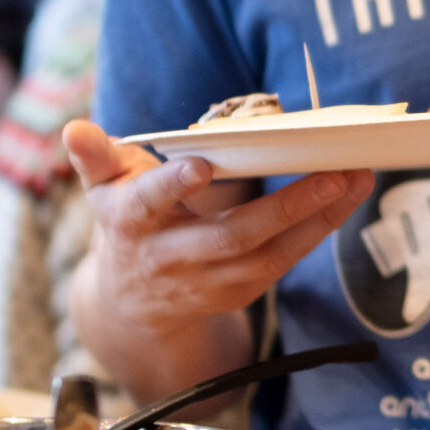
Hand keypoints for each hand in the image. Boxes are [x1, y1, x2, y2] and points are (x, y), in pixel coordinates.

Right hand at [65, 119, 370, 339]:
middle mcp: (170, 258)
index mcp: (131, 222)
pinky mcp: (235, 293)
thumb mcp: (103, 188)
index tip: (199, 165)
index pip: (149, 203)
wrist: (130, 301)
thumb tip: (73, 127)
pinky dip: (317, 232)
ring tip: (357, 180)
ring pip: (268, 257)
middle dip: (285, 207)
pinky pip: (282, 263)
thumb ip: (94, 157)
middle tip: (332, 172)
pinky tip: (346, 200)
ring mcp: (206, 282)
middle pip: (230, 237)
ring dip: (318, 220)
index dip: (172, 186)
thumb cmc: (126, 220)